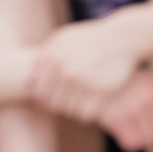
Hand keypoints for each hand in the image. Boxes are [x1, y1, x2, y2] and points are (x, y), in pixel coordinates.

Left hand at [28, 17, 146, 120]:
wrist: (122, 37)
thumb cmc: (90, 38)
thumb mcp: (63, 38)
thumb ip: (44, 55)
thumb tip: (30, 80)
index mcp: (53, 58)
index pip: (38, 90)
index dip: (41, 98)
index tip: (50, 98)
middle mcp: (66, 70)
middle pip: (51, 102)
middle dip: (56, 106)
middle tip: (65, 104)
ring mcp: (84, 82)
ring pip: (68, 110)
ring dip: (71, 111)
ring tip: (77, 105)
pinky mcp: (101, 91)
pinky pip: (85, 113)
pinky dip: (84, 113)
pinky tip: (88, 107)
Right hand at [96, 65, 152, 151]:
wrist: (90, 80)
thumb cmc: (125, 81)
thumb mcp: (149, 74)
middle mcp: (147, 98)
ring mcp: (130, 110)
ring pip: (151, 141)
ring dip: (146, 139)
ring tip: (139, 127)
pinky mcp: (114, 121)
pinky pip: (132, 143)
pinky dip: (130, 141)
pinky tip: (126, 130)